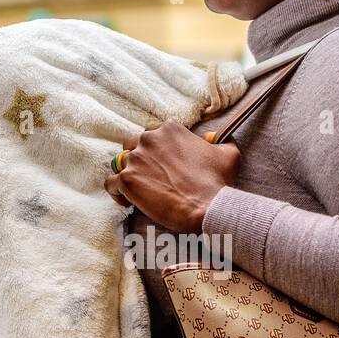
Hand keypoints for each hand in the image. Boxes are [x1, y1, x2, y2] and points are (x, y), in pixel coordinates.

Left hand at [104, 119, 240, 231]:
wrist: (208, 208)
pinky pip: (111, 183)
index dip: (155, 150)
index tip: (161, 164)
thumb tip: (212, 137)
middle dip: (138, 159)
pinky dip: (116, 192)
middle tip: (149, 177)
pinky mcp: (127, 180)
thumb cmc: (218, 182)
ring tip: (137, 190)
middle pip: (132, 144)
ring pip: (119, 162)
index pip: (152, 133)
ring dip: (126, 174)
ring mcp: (136, 159)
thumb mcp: (228, 154)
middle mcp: (149, 139)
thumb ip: (218, 141)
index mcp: (169, 129)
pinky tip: (126, 201)